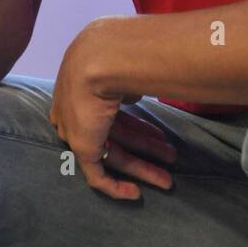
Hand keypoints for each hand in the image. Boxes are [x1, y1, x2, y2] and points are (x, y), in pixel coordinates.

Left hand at [50, 23, 176, 201]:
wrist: (100, 59)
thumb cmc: (120, 53)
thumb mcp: (127, 63)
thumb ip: (132, 80)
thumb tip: (144, 84)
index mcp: (90, 88)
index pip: (116, 113)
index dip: (140, 126)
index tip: (159, 133)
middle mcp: (80, 110)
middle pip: (118, 135)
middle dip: (147, 147)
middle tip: (169, 156)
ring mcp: (78, 129)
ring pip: (113, 155)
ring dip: (142, 168)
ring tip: (167, 179)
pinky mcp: (81, 148)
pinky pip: (97, 175)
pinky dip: (116, 186)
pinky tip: (135, 193)